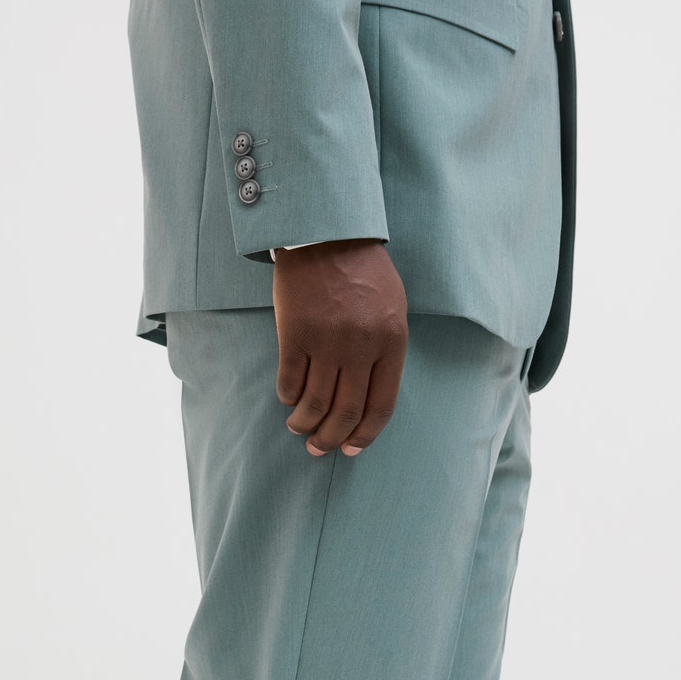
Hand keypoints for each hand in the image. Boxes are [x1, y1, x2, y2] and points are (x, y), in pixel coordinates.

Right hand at [273, 239, 407, 456]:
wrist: (327, 230)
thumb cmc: (362, 269)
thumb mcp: (392, 307)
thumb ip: (386, 350)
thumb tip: (369, 396)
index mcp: (392, 342)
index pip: (381, 406)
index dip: (365, 435)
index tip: (350, 449)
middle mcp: (361, 347)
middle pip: (346, 412)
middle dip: (330, 439)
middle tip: (318, 448)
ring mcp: (328, 341)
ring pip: (315, 403)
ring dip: (304, 424)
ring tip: (298, 428)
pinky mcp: (295, 333)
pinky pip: (290, 381)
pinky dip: (288, 397)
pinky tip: (288, 399)